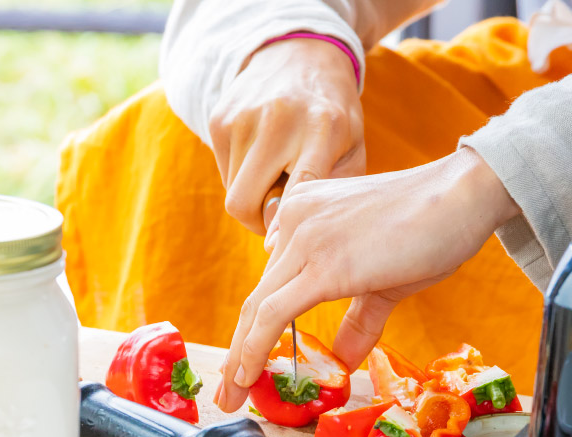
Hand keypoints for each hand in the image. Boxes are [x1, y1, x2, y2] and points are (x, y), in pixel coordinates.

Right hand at [210, 37, 365, 235]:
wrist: (301, 53)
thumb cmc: (334, 117)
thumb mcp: (352, 149)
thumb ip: (332, 193)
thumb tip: (289, 240)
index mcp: (322, 128)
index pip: (297, 186)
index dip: (281, 226)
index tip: (277, 249)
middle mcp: (279, 120)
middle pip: (244, 203)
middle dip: (258, 223)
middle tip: (280, 217)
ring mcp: (244, 117)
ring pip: (233, 193)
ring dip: (253, 198)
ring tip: (277, 178)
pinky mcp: (219, 117)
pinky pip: (225, 174)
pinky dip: (242, 178)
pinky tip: (263, 159)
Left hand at [215, 148, 519, 412]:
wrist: (464, 194)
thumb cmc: (432, 228)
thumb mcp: (386, 280)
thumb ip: (359, 318)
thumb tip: (345, 359)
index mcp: (303, 216)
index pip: (272, 282)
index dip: (257, 327)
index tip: (251, 361)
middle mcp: (294, 221)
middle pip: (255, 297)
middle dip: (237, 349)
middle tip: (227, 390)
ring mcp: (305, 239)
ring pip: (255, 308)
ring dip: (239, 358)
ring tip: (232, 396)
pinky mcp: (323, 263)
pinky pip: (274, 313)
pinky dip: (254, 349)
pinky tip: (247, 377)